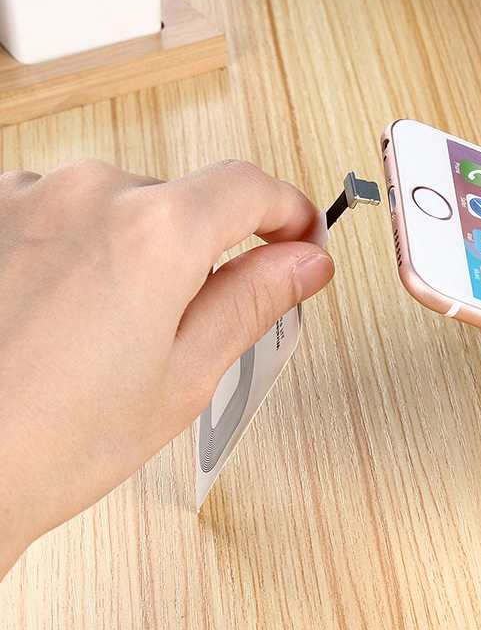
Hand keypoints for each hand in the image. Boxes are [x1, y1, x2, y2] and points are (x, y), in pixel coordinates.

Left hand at [0, 160, 333, 577]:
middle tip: (187, 322)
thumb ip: (253, 301)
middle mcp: (88, 192)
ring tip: (100, 332)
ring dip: (129, 252)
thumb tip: (304, 263)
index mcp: (156, 233)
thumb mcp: (184, 377)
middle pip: (181, 200)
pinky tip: (52, 314)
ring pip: (116, 208)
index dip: (289, 212)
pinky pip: (56, 213)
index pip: (250, 188)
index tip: (300, 235)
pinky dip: (72, 251)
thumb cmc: (46, 441)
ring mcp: (24, 195)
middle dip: (199, 250)